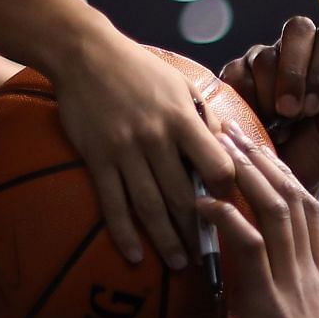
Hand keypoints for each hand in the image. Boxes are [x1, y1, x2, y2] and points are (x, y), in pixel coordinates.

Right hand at [53, 27, 233, 268]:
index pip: (216, 166)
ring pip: (150, 206)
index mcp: (182, 119)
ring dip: (167, 240)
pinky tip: (134, 255)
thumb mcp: (181, 86)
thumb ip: (204, 120)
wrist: (85, 53)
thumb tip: (229, 153)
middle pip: (184, 196)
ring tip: (180, 264)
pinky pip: (112, 203)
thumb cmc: (140, 70)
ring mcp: (124, 150)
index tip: (233, 210)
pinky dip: (124, 233)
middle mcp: (156, 137)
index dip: (228, 192)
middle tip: (213, 257)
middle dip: (200, 231)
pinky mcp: (97, 158)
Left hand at [195, 128, 318, 317]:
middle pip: (296, 199)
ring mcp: (295, 292)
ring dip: (246, 173)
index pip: (309, 214)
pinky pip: (253, 252)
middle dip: (264, 159)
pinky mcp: (274, 312)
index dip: (284, 177)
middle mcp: (310, 279)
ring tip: (217, 143)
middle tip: (233, 126)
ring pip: (278, 213)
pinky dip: (230, 220)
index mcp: (317, 285)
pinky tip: (204, 201)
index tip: (258, 150)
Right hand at [219, 18, 318, 194]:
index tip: (314, 107)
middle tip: (291, 112)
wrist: (273, 183)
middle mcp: (292, 54)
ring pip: (265, 55)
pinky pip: (238, 72)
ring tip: (274, 124)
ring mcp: (260, 61)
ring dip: (271, 94)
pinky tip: (254, 120)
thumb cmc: (308, 154)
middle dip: (294, 73)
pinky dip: (248, 99)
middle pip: (297, 29)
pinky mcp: (233, 76)